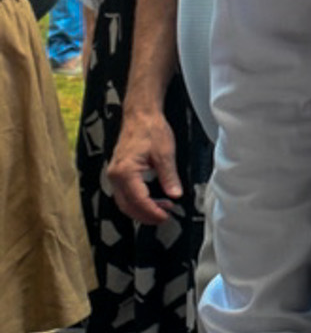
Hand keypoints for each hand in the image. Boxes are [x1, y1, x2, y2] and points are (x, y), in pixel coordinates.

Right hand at [107, 107, 180, 224]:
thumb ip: (169, 176)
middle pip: (128, 205)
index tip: (166, 217)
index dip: (152, 211)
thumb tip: (175, 195)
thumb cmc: (151, 130)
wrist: (140, 116)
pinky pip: (125, 194)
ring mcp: (114, 175)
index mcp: (125, 172)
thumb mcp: (165, 153)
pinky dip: (137, 201)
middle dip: (146, 214)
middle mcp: (115, 176)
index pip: (138, 200)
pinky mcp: (117, 173)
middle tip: (166, 217)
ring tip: (163, 209)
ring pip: (124, 202)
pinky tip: (153, 199)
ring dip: (142, 209)